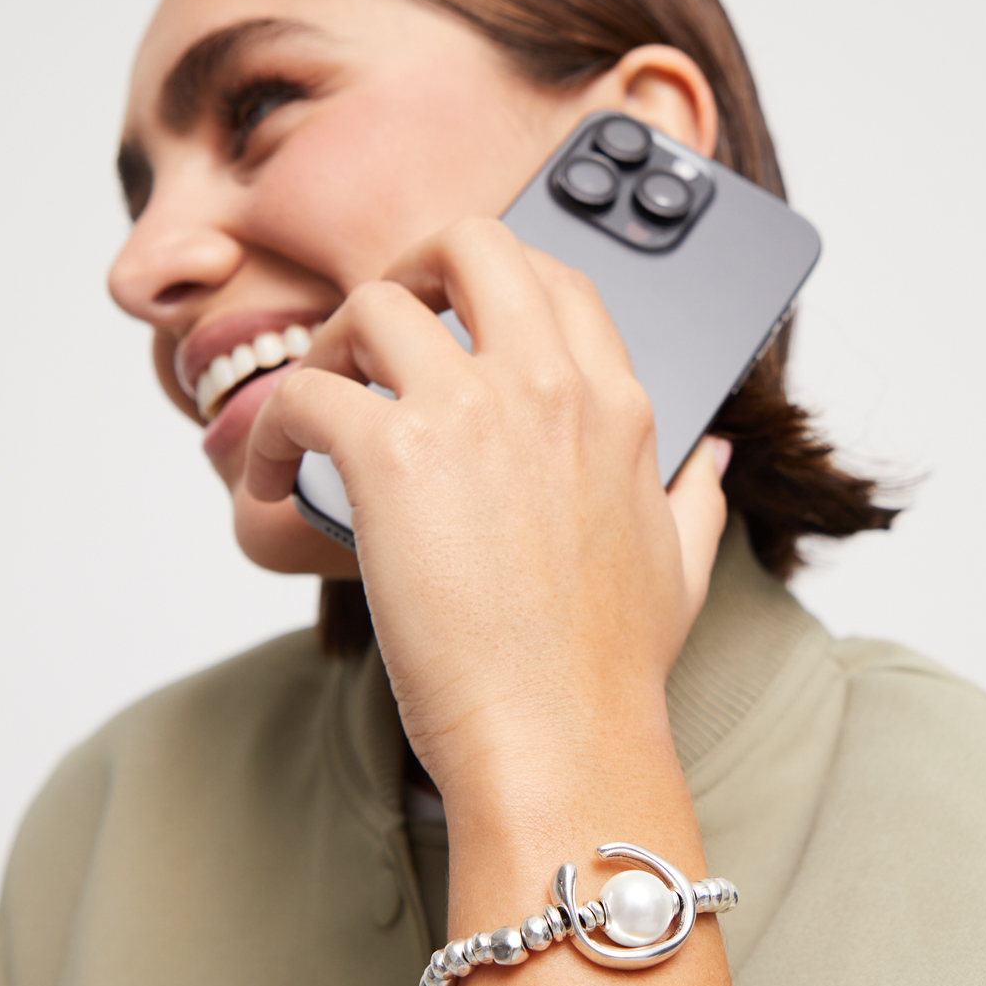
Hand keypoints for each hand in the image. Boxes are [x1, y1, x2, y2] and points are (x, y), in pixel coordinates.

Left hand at [241, 218, 729, 821]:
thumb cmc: (611, 676)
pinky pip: (303, 393)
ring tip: (315, 412)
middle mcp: (548, 387)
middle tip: (376, 333)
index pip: (563, 282)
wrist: (562, 740)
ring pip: (374, 305)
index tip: (457, 324)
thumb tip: (713, 452)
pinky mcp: (392, 457)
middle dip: (413, 269)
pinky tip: (274, 479)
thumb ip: (696, 493)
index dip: (498, 285)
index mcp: (617, 408)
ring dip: (328, 347)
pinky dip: (272, 429)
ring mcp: (471, 413)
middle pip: (472, 245)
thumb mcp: (685, 568)